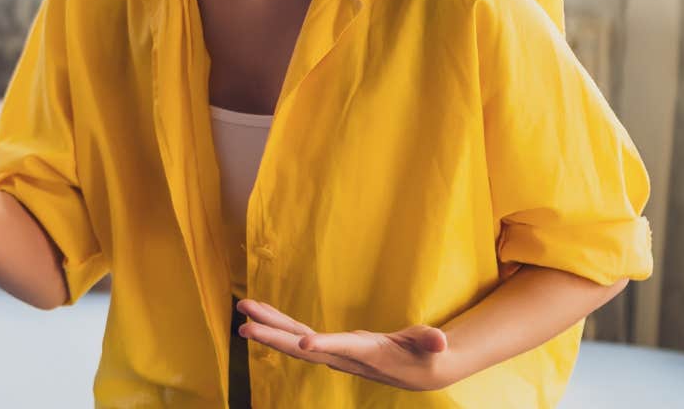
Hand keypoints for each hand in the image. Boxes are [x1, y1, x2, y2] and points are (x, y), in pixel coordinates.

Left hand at [236, 299, 463, 391]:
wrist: (419, 373)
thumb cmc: (427, 355)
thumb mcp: (432, 347)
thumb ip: (431, 341)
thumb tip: (440, 342)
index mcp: (368, 354)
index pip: (344, 350)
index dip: (325, 347)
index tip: (302, 346)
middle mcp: (345, 357)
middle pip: (304, 348)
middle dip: (274, 338)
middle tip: (244, 327)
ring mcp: (335, 353)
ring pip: (295, 341)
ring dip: (268, 327)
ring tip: (242, 309)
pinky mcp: (331, 347)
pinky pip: (298, 335)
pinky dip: (279, 323)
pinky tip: (260, 312)